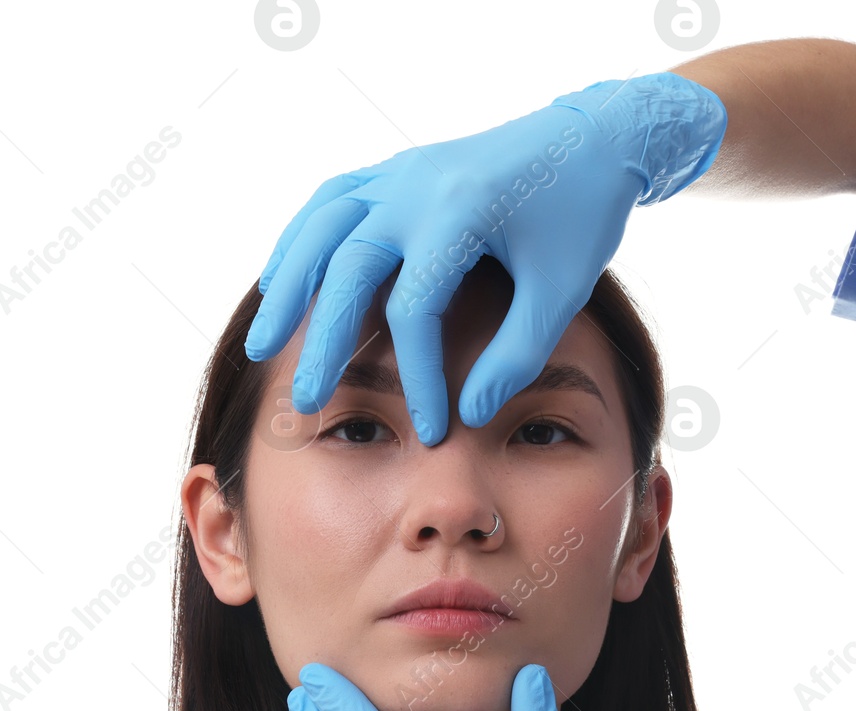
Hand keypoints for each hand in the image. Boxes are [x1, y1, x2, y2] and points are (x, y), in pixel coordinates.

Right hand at [243, 72, 726, 445]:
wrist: (591, 137)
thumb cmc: (582, 213)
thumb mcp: (562, 291)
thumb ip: (518, 356)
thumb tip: (470, 415)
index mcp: (461, 210)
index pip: (417, 308)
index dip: (419, 376)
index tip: (433, 428)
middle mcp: (417, 183)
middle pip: (347, 268)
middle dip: (323, 341)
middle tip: (303, 401)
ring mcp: (400, 170)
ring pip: (322, 228)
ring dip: (288, 286)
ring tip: (264, 343)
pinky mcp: (396, 169)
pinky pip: (331, 202)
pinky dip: (301, 242)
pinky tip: (282, 281)